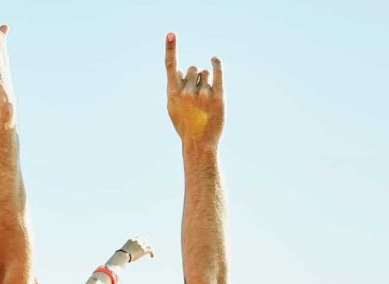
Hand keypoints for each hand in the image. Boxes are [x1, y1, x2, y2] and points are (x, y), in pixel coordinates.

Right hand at [119, 237, 154, 262]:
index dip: (143, 240)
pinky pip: (151, 250)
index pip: (139, 237)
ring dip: (150, 249)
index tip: (144, 243)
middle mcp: (137, 241)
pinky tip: (152, 257)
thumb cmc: (121, 255)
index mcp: (131, 239)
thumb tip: (122, 254)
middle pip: (146, 240)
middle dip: (147, 244)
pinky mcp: (144, 250)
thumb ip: (125, 250)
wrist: (123, 255)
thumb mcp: (123, 250)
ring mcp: (141, 245)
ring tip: (151, 254)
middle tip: (149, 249)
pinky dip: (152, 253)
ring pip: (149, 245)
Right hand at [165, 33, 223, 151]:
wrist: (199, 143)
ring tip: (204, 99)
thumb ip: (175, 88)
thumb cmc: (185, 125)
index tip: (171, 33)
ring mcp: (203, 95)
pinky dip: (216, 64)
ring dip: (205, 80)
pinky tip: (215, 59)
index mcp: (173, 94)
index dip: (170, 48)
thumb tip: (182, 69)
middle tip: (195, 95)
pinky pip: (218, 73)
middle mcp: (187, 93)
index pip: (170, 66)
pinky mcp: (218, 97)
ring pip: (205, 73)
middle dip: (194, 76)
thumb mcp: (172, 108)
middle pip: (192, 69)